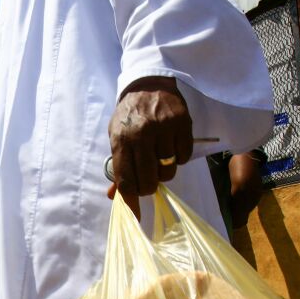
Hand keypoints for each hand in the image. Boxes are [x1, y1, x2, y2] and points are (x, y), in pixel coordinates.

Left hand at [107, 76, 192, 218]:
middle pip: (149, 180)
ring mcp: (163, 128)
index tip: (136, 215)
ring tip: (160, 157)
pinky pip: (184, 157)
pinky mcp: (182, 124)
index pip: (126, 179)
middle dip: (149, 186)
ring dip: (165, 170)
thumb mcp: (117, 137)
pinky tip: (172, 146)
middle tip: (149, 179)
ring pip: (168, 170)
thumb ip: (118, 167)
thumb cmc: (130, 115)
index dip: (131, 201)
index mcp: (121, 139)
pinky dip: (180, 157)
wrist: (148, 84)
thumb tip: (114, 196)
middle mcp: (141, 134)